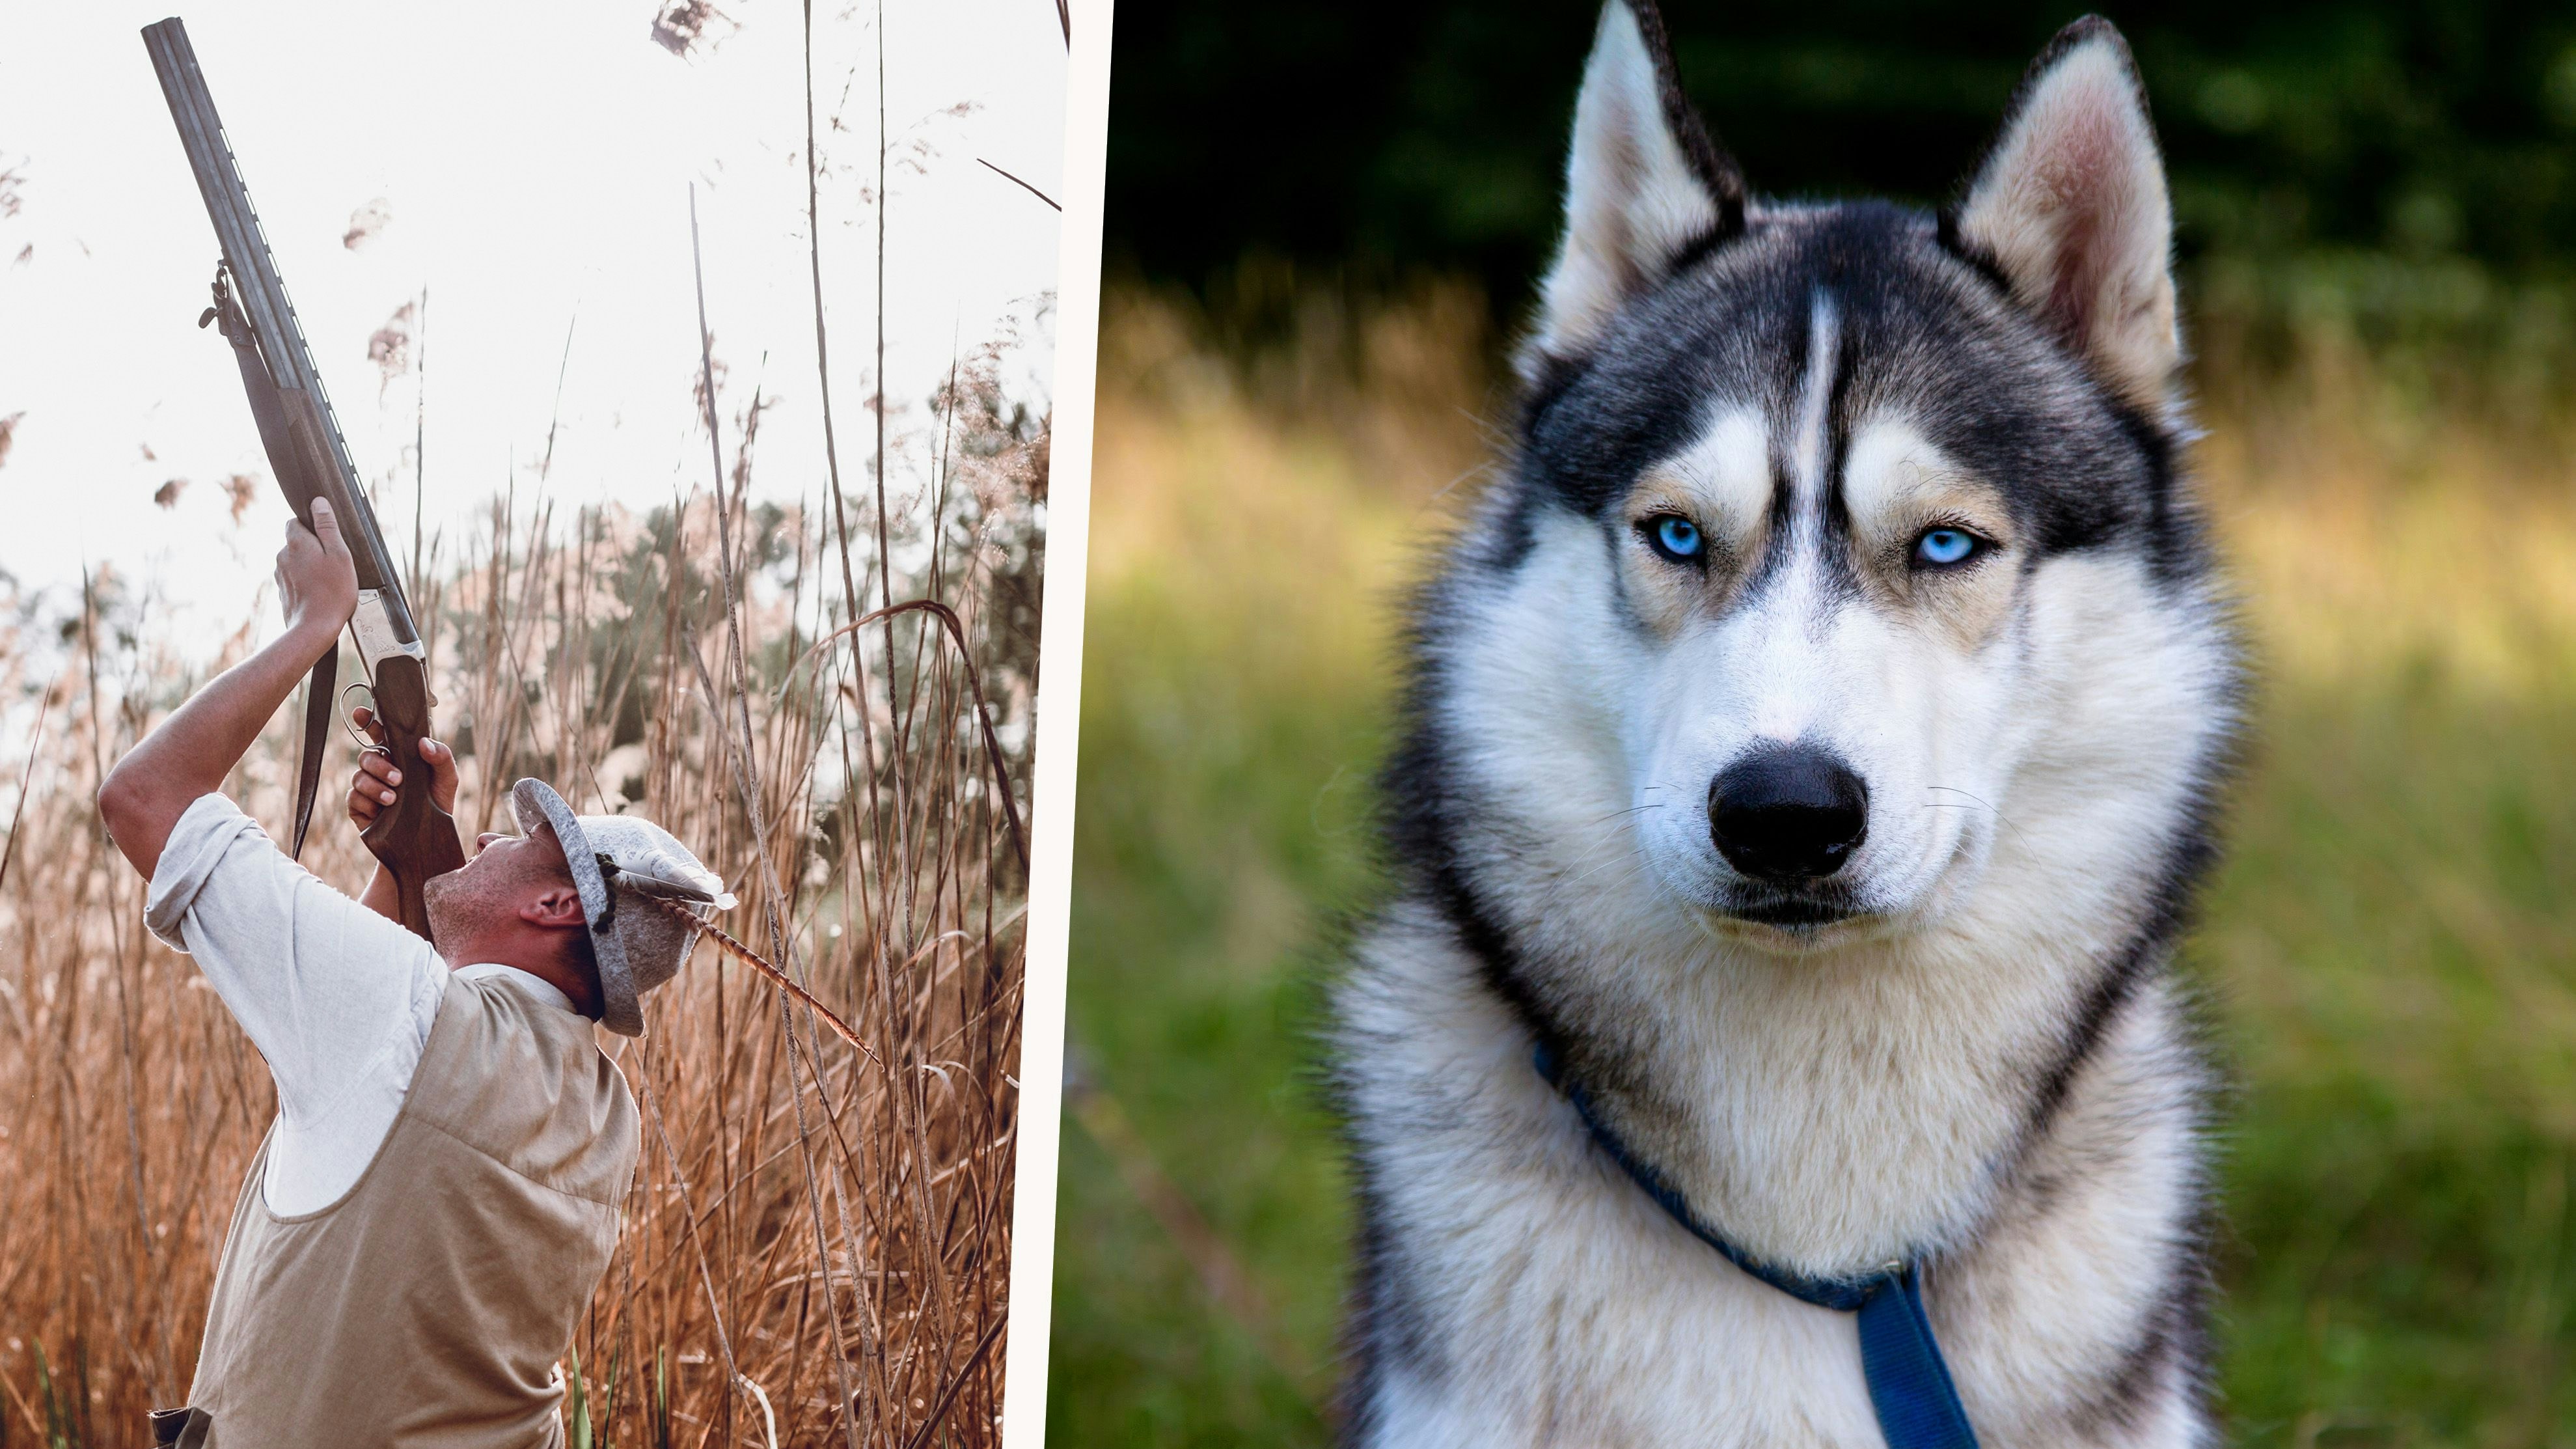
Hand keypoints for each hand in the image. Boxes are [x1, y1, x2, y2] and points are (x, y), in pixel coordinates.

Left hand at [277, 497, 358, 642]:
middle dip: (311, 547)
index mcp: (296, 543)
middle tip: (333, 562)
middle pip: (295, 542)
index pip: (295, 522)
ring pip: (295, 561)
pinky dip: (305, 581)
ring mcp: (280, 574)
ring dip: (308, 565)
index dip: (311, 526)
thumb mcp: (339, 554)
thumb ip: (327, 527)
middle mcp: (282, 556)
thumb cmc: (333, 592)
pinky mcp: (282, 590)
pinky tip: (319, 592)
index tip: (327, 539)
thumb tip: (318, 502)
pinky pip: (294, 578)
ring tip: (328, 581)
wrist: (314, 628)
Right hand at [346, 703, 457, 829]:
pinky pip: (353, 798)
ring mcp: (367, 788)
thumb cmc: (437, 804)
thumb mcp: (447, 779)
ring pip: (358, 776)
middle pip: (366, 756)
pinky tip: (381, 812)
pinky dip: (367, 803)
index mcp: (398, 757)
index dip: (368, 721)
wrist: (427, 840)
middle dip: (379, 765)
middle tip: (398, 779)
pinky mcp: (359, 808)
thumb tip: (423, 743)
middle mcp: (380, 769)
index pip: (380, 735)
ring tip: (393, 799)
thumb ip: (442, 757)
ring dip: (375, 786)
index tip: (361, 712)